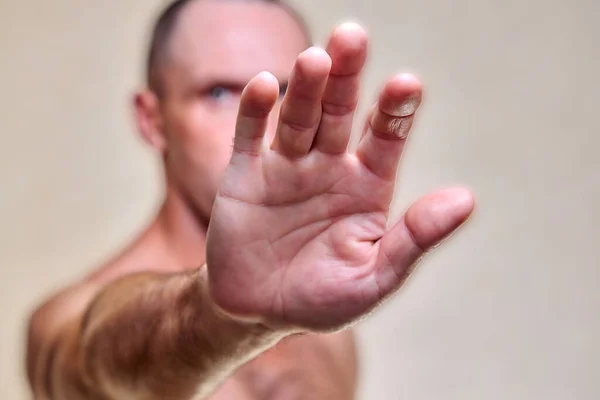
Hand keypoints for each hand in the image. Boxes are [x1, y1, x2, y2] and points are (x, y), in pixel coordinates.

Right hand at [206, 23, 474, 331]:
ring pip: (299, 116)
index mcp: (366, 185)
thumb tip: (465, 199)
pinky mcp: (244, 173)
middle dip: (347, 77)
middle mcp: (329, 165)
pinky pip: (250, 135)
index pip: (385, 137)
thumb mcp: (373, 278)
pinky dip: (257, 110)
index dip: (395, 110)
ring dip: (306, 87)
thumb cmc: (321, 298)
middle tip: (352, 37)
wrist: (258, 311)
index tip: (406, 84)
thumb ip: (413, 238)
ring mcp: (286, 165)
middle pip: (340, 112)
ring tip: (316, 59)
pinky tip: (267, 86)